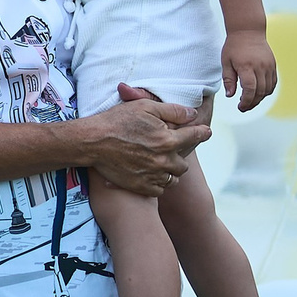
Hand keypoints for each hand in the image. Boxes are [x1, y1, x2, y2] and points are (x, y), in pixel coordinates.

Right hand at [83, 84, 210, 195]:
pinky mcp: (141, 186)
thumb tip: (194, 114)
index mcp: (168, 140)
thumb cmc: (116, 121)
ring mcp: (153, 175)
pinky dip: (159, 183)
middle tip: (170, 149)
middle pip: (184, 163)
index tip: (205, 131)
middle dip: (180, 154)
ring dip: (170, 171)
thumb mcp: (145, 107)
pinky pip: (160, 189)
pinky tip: (151, 173)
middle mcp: (164, 160)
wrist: (91, 142)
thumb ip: (173, 110)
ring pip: (174, 178)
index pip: (195, 136)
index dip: (202, 132)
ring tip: (160, 163)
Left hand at [222, 27, 276, 111]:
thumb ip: (228, 79)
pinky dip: (267, 91)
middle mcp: (260, 67)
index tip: (240, 107)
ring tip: (249, 101)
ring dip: (260, 98)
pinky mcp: (273, 66)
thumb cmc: (234, 46)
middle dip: (252, 103)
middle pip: (260, 91)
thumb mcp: (225, 62)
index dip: (246, 101)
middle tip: (243, 107)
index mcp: (246, 66)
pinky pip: (273, 83)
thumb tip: (230, 95)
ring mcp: (269, 66)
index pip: (249, 89)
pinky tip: (258, 93)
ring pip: (268, 89)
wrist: (248, 31)